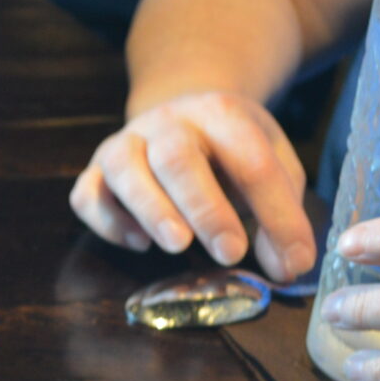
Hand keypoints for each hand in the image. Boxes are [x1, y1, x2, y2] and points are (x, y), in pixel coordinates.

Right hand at [69, 91, 316, 279]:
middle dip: (205, 208)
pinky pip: (87, 194)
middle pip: (177, 158)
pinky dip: (108, 222)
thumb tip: (286, 267)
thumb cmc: (231, 151)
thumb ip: (283, 213)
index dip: (275, 214)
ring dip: (150, 208)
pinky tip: (139, 243)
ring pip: (123, 167)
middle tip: (230, 253)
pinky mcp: (94, 170)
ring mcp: (125, 142)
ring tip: (177, 246)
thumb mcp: (273, 165)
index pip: (252, 162)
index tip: (292, 260)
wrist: (180, 113)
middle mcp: (168, 121)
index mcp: (221, 114)